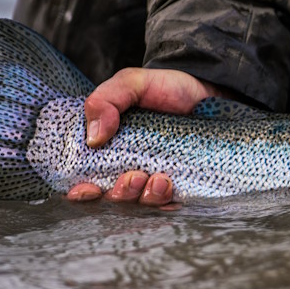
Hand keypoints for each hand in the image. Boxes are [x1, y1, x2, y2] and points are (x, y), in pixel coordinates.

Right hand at [66, 67, 225, 205]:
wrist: (208, 92)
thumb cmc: (167, 88)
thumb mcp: (132, 83)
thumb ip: (106, 100)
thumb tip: (93, 137)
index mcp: (106, 148)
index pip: (84, 181)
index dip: (81, 193)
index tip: (88, 189)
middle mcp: (126, 169)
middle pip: (112, 199)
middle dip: (119, 195)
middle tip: (134, 177)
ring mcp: (152, 180)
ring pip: (141, 204)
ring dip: (146, 198)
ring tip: (160, 179)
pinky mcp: (178, 185)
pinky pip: (169, 205)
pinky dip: (167, 202)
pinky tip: (172, 185)